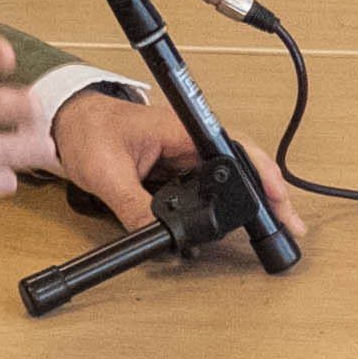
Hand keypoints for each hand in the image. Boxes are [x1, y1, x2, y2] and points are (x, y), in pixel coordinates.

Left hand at [46, 86, 300, 239]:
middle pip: (242, 165)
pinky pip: (207, 186)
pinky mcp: (176, 167)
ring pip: (228, 178)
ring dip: (251, 200)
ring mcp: (184, 154)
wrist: (67, 122)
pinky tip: (235, 223)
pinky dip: (224, 204)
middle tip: (290, 223)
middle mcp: (188, 140)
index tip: (278, 196)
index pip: (233, 150)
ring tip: (274, 224)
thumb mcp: (106, 173)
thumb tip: (154, 236)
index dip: (262, 173)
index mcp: (180, 130)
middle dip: (269, 194)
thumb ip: (132, 206)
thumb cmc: (86, 131)